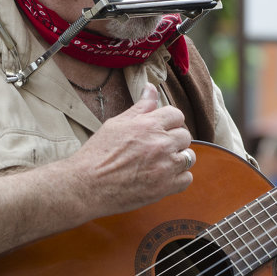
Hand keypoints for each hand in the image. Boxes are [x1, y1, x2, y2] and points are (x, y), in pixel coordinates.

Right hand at [70, 83, 193, 215]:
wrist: (87, 185)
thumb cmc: (98, 154)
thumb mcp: (116, 123)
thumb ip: (140, 107)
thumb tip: (151, 88)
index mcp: (149, 125)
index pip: (177, 115)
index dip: (170, 121)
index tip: (162, 128)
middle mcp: (161, 144)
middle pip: (185, 136)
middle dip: (174, 139)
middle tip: (159, 146)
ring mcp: (165, 167)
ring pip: (189, 157)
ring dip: (178, 158)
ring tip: (162, 162)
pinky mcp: (165, 187)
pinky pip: (186, 179)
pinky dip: (178, 177)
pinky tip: (164, 176)